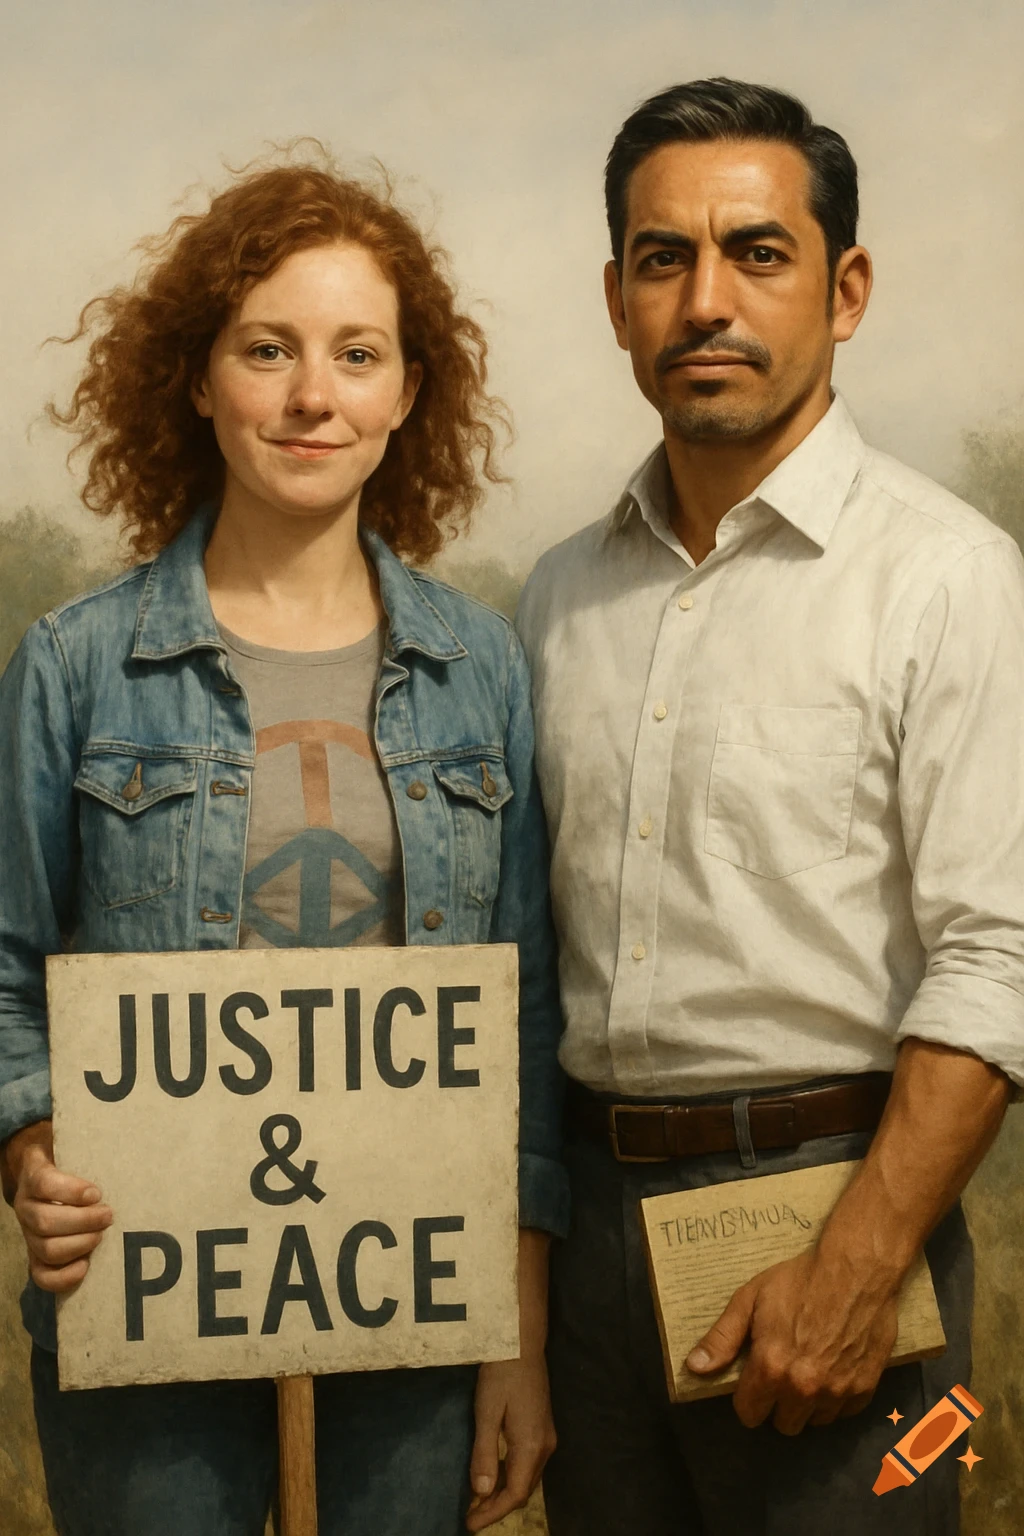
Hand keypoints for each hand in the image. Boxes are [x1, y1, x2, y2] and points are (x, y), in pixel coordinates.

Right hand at [2, 1120, 112, 1292]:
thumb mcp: (76, 1143)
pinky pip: (41, 1275)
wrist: (47, 1174)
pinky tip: (86, 1265)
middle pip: (45, 1221)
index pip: (44, 1183)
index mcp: (34, 1174)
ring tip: (102, 1235)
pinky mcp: (36, 1256)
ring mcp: (29, 1233)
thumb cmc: (73, 1157)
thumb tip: (130, 1139)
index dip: (70, 1190)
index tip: (96, 1192)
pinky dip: (63, 1276)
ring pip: (45, 1249)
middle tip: (109, 1215)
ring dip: (79, 1244)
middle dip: (82, 1221)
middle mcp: (26, 1205)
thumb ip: (91, 1143)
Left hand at [466, 1352, 555, 1530]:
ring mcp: (546, 1437)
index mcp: (531, 1445)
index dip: (492, 1513)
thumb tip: (481, 1493)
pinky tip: (493, 1476)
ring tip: (477, 1502)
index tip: (469, 1525)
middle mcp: (544, 1446)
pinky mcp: (542, 1428)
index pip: (514, 1494)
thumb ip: (485, 1453)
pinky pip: (528, 1465)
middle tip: (470, 1517)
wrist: (521, 1342)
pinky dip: (510, 1477)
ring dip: (503, 1493)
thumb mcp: (487, 1412)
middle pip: (523, 1490)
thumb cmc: (501, 1373)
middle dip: (497, 1507)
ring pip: (526, 1478)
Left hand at [685, 1248, 899, 1434]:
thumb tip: (694, 1368)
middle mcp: (804, 1388)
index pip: (749, 1414)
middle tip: (782, 1374)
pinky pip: (842, 1412)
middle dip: (777, 1404)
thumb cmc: (799, 1279)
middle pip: (783, 1424)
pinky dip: (836, 1398)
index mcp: (772, 1368)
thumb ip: (722, 1338)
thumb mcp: (751, 1298)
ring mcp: (837, 1392)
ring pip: (813, 1422)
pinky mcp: (865, 1389)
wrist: (858, 1269)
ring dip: (807, 1404)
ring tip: (809, 1371)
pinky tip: (833, 1370)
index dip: (747, 1398)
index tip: (753, 1382)